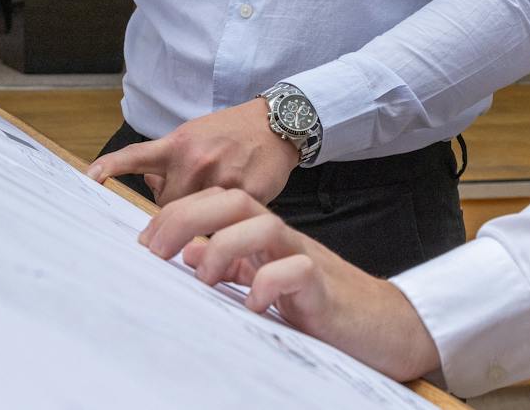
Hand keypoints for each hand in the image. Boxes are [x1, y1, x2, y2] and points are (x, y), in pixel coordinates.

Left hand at [86, 99, 297, 205]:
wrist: (276, 124)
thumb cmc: (232, 131)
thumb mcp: (195, 134)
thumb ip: (170, 160)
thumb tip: (150, 185)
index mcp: (179, 144)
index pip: (137, 155)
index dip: (112, 166)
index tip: (90, 176)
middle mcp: (196, 160)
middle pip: (167, 206)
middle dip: (174, 208)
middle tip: (191, 198)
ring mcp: (221, 177)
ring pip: (194, 218)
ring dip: (200, 217)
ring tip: (216, 198)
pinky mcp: (246, 194)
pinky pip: (223, 222)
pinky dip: (226, 220)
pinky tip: (237, 198)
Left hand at [141, 187, 441, 382]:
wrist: (385, 327)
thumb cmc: (322, 306)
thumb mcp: (267, 283)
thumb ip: (233, 266)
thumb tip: (189, 253)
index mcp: (264, 238)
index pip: (218, 203)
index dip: (178, 214)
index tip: (144, 243)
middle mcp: (282, 241)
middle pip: (236, 201)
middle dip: (189, 217)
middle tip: (156, 251)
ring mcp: (306, 260)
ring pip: (265, 226)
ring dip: (225, 246)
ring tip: (204, 279)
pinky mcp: (325, 290)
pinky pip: (297, 271)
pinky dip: (270, 282)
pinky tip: (252, 303)